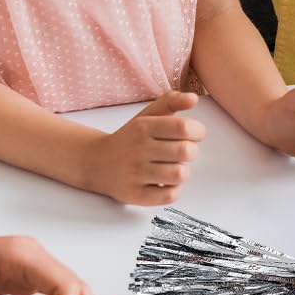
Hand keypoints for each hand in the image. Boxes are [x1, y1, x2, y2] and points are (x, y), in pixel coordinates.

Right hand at [85, 91, 203, 204]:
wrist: (96, 162)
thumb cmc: (131, 138)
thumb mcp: (148, 114)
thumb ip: (172, 101)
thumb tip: (194, 98)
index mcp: (144, 127)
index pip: (184, 127)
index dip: (198, 131)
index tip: (195, 134)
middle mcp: (138, 149)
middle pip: (185, 152)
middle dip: (192, 151)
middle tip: (183, 152)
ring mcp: (135, 173)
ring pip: (179, 175)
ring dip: (183, 171)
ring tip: (174, 167)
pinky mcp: (134, 195)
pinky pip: (169, 195)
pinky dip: (174, 189)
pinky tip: (166, 182)